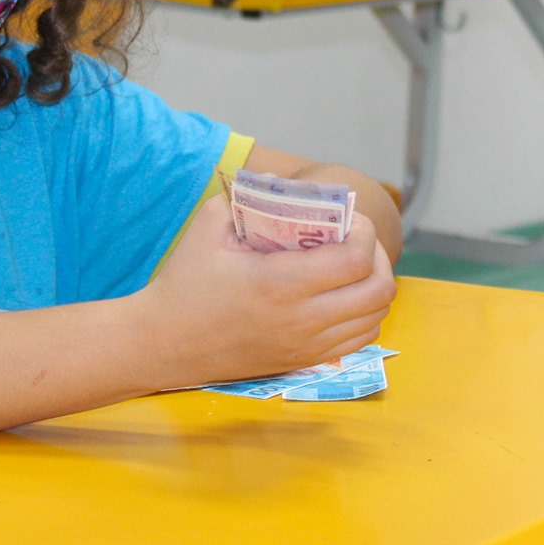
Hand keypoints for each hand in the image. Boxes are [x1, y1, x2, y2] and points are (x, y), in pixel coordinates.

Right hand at [134, 196, 394, 389]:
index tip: (350, 220)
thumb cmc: (184, 282)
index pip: (356, 259)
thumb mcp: (208, 227)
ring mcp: (306, 346)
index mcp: (281, 283)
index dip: (365, 233)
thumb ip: (247, 196)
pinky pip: (359, 341)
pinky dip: (364, 316)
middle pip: (379, 291)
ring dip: (375, 288)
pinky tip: (345, 298)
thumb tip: (281, 182)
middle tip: (360, 241)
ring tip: (356, 268)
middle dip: (380, 258)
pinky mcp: (304, 362)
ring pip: (375, 319)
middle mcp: (302, 320)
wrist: (164, 343)